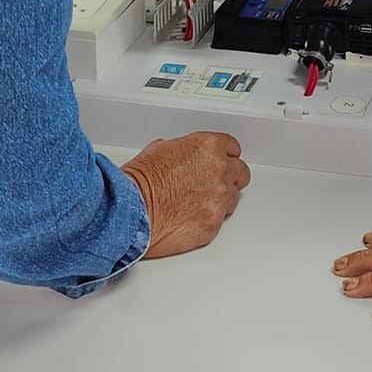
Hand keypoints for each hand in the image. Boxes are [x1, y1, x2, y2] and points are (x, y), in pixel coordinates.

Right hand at [121, 132, 250, 257]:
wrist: (131, 211)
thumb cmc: (138, 182)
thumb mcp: (158, 150)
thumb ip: (182, 150)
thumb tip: (182, 157)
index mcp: (208, 147)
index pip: (233, 147)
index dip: (225, 156)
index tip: (222, 161)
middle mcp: (220, 171)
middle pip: (241, 172)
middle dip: (229, 177)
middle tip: (214, 183)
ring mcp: (219, 198)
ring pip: (232, 198)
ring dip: (220, 199)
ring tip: (197, 203)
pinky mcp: (214, 224)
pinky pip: (220, 220)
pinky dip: (208, 219)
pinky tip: (190, 217)